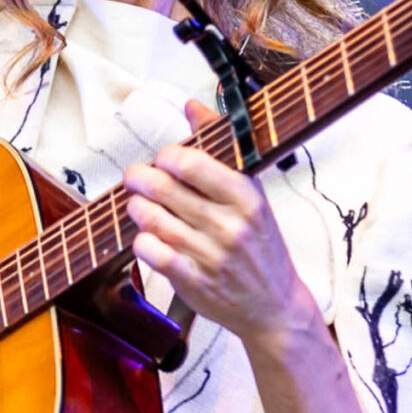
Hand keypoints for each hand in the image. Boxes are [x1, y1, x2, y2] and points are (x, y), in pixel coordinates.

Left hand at [121, 99, 318, 352]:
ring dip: (138, 208)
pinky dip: (142, 241)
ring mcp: (211, 257)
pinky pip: (151, 253)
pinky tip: (148, 236)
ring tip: (140, 206)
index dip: (167, 156)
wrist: (274, 307)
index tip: (164, 160)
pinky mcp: (194, 283)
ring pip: (153, 219)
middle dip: (141, 178)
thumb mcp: (251, 194)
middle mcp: (231, 226)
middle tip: (137, 177)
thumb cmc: (261, 244)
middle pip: (165, 189)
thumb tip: (191, 106)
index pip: (193, 163)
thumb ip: (220, 148)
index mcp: (247, 198)